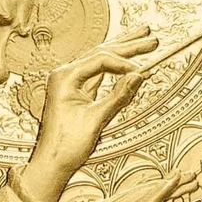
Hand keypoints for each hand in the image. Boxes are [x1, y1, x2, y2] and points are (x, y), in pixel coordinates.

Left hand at [20, 27, 157, 201]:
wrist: (51, 164)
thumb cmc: (66, 145)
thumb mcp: (96, 120)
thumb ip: (118, 96)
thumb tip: (139, 75)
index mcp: (64, 77)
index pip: (100, 59)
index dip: (124, 63)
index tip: (143, 72)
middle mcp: (65, 75)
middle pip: (101, 54)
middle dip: (127, 46)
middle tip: (150, 37)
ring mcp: (70, 83)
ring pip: (100, 62)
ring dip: (122, 52)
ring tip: (142, 38)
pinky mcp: (75, 93)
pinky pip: (98, 75)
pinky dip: (114, 69)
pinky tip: (126, 61)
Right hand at [27, 171, 195, 201]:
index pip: (133, 200)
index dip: (157, 194)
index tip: (177, 190)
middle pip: (141, 194)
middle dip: (168, 185)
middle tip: (190, 177)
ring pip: (143, 198)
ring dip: (168, 188)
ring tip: (189, 180)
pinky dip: (158, 196)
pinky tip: (171, 187)